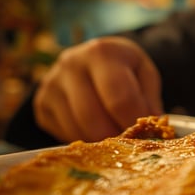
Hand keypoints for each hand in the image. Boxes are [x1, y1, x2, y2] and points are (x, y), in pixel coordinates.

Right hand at [34, 37, 163, 142]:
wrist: (93, 60)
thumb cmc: (124, 68)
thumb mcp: (145, 74)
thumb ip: (150, 99)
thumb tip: (152, 127)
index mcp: (101, 53)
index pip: (120, 98)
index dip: (135, 122)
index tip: (146, 132)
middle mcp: (70, 65)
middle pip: (93, 118)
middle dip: (116, 137)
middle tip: (130, 141)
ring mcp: (51, 85)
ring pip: (77, 130)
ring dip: (100, 142)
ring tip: (116, 135)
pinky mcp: (41, 105)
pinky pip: (64, 134)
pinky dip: (84, 140)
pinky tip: (96, 130)